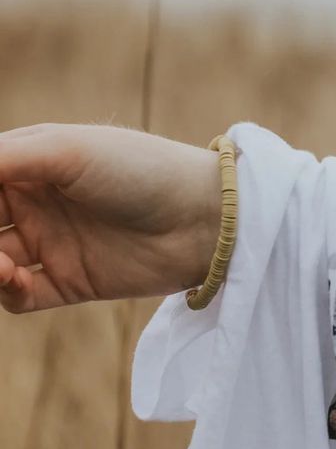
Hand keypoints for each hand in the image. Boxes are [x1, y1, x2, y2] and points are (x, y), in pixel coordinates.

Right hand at [0, 122, 223, 312]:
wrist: (202, 220)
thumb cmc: (139, 169)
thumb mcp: (66, 151)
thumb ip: (5, 158)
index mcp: (29, 162)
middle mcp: (35, 203)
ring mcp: (52, 244)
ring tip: (0, 263)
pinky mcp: (73, 283)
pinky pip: (21, 297)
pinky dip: (7, 292)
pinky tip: (15, 279)